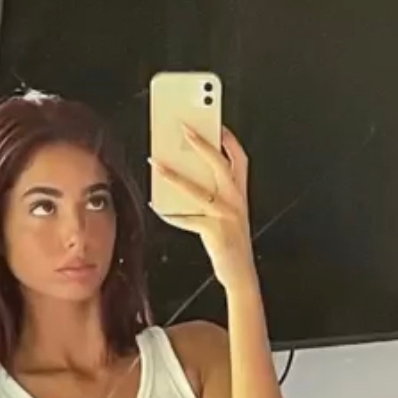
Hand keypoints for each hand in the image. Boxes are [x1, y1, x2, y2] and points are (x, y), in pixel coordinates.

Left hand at [151, 126, 256, 291]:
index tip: (216, 123)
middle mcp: (236, 201)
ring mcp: (226, 216)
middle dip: (202, 144)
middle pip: (219, 164)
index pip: (239, 158)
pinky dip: (170, 214)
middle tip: (184, 128)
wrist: (241, 274)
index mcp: (240, 194)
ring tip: (156, 163)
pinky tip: (157, 206)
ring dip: (174, 175)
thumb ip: (216, 194)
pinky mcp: (213, 231)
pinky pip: (187, 219)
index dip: (228, 139)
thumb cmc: (232, 243)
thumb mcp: (230, 214)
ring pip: (197, 189)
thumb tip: (188, 174)